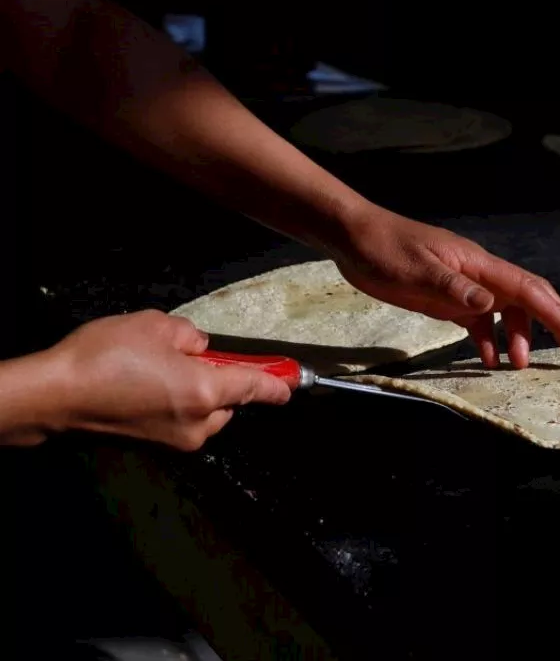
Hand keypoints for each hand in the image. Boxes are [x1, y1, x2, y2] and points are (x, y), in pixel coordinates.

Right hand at [46, 311, 290, 449]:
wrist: (53, 397)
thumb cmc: (103, 357)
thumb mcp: (155, 326)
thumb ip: (189, 336)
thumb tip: (199, 348)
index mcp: (206, 394)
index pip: (255, 388)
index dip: (277, 384)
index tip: (292, 384)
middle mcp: (197, 425)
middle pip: (230, 404)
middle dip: (221, 383)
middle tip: (192, 359)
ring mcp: (174, 441)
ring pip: (205, 416)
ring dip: (196, 396)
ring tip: (157, 371)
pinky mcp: (152, 447)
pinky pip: (179, 423)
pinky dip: (174, 406)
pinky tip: (143, 386)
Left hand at [329, 207, 559, 368]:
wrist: (354, 238)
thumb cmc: (385, 248)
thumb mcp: (418, 269)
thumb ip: (454, 289)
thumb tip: (491, 306)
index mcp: (479, 265)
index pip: (528, 290)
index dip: (556, 316)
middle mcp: (480, 276)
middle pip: (528, 300)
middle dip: (554, 326)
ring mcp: (465, 287)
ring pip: (505, 313)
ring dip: (517, 338)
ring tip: (517, 367)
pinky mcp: (447, 299)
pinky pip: (478, 322)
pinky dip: (488, 340)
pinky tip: (487, 360)